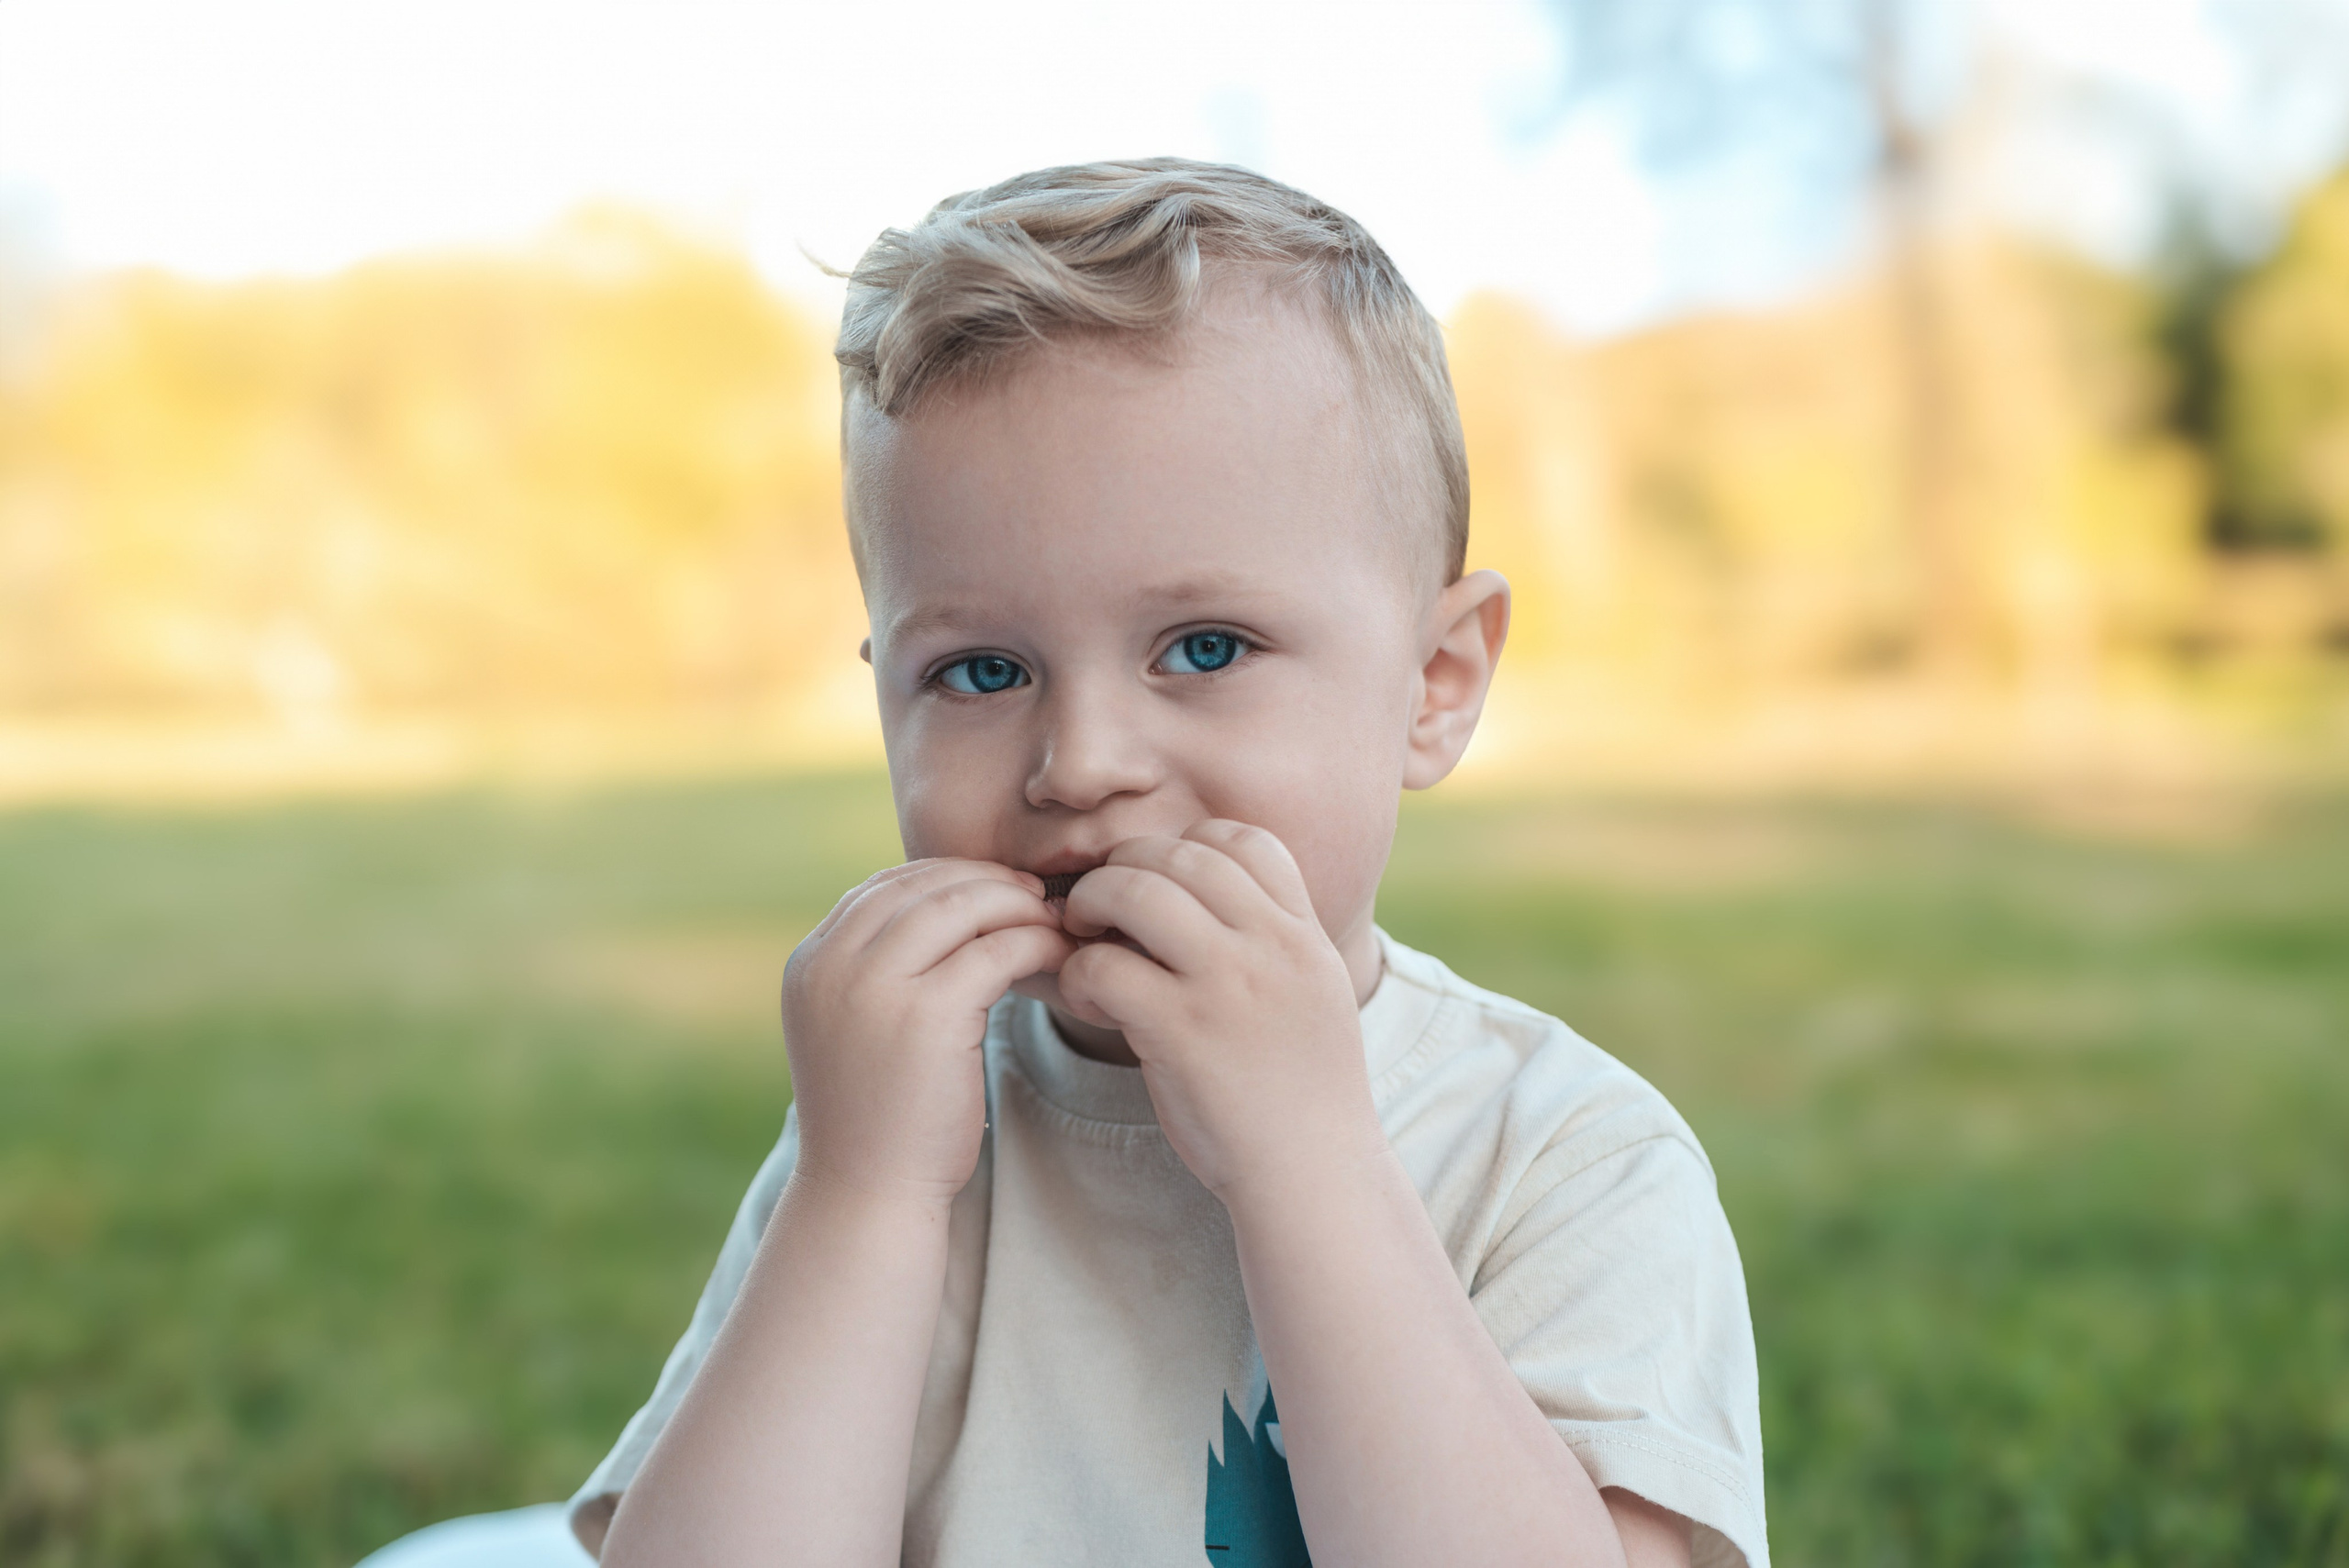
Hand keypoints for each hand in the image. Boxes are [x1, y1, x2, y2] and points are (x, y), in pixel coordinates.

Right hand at [782, 859, 1073, 1205]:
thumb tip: (944, 913)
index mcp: (809, 962)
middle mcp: (832, 964)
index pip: (883, 886)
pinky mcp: (927, 1014)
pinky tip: (1058, 956)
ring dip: (1016, 906)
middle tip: (1037, 897)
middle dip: (987, 882)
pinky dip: (1035, 943)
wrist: (866, 1194)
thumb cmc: (876, 1116)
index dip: (946, 878)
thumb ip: (878, 971)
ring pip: (962, 906)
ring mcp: (875, 986)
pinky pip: (996, 950)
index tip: (994, 891)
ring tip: (1053, 921)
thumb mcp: (855, 1028)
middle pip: (923, 884)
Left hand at [1054, 821, 1382, 1198]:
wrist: (1315, 1174)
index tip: (1160, 880)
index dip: (1189, 845)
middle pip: (1181, 855)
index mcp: (1303, 935)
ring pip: (1137, 892)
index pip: (1245, 841)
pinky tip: (1089, 996)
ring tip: (1082, 934)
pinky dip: (1081, 972)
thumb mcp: (1314, 997)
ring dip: (1093, 901)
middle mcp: (1270, 948)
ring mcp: (1226, 987)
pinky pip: (1107, 966)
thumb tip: (1209, 904)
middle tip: (1100, 902)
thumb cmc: (1303, 1094)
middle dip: (1126, 865)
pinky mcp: (1180, 1033)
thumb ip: (1273, 945)